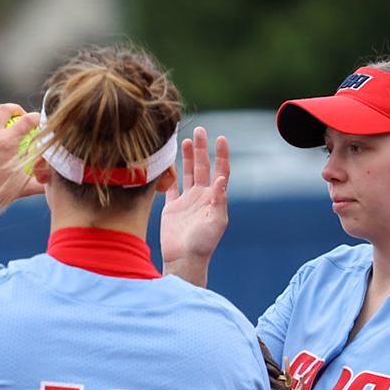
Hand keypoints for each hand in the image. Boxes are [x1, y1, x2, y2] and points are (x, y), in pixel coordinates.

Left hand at [0, 105, 47, 212]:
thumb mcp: (21, 188)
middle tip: (20, 116)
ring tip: (2, 128)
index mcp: (8, 142)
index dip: (37, 117)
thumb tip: (53, 183)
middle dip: (15, 109)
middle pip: (4, 109)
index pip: (28, 120)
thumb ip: (39, 183)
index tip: (40, 121)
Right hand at [158, 127, 228, 285]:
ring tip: (185, 139)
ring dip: (188, 157)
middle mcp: (201, 197)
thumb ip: (219, 200)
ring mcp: (186, 201)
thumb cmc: (203, 243)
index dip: (221, 155)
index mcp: (214, 198)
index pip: (220, 171)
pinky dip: (170, 174)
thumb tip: (220, 179)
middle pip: (202, 167)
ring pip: (188, 173)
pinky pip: (170, 186)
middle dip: (201, 148)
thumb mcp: (216, 221)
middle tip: (199, 130)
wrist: (184, 259)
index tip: (220, 138)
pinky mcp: (171, 207)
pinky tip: (168, 161)